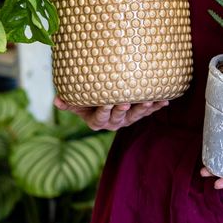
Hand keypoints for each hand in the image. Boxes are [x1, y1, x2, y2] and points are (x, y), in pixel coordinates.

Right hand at [52, 97, 168, 130]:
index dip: (104, 111)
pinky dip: (157, 105)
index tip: (106, 102)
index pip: (100, 117)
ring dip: (143, 109)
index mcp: (97, 121)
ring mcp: (127, 119)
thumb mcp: (76, 102)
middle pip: (119, 117)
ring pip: (136, 115)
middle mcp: (114, 122)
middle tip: (127, 102)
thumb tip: (57, 100)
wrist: (102, 99)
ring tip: (149, 101)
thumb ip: (68, 102)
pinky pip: (149, 111)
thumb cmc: (86, 100)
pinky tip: (165, 100)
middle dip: (123, 110)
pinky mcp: (139, 113)